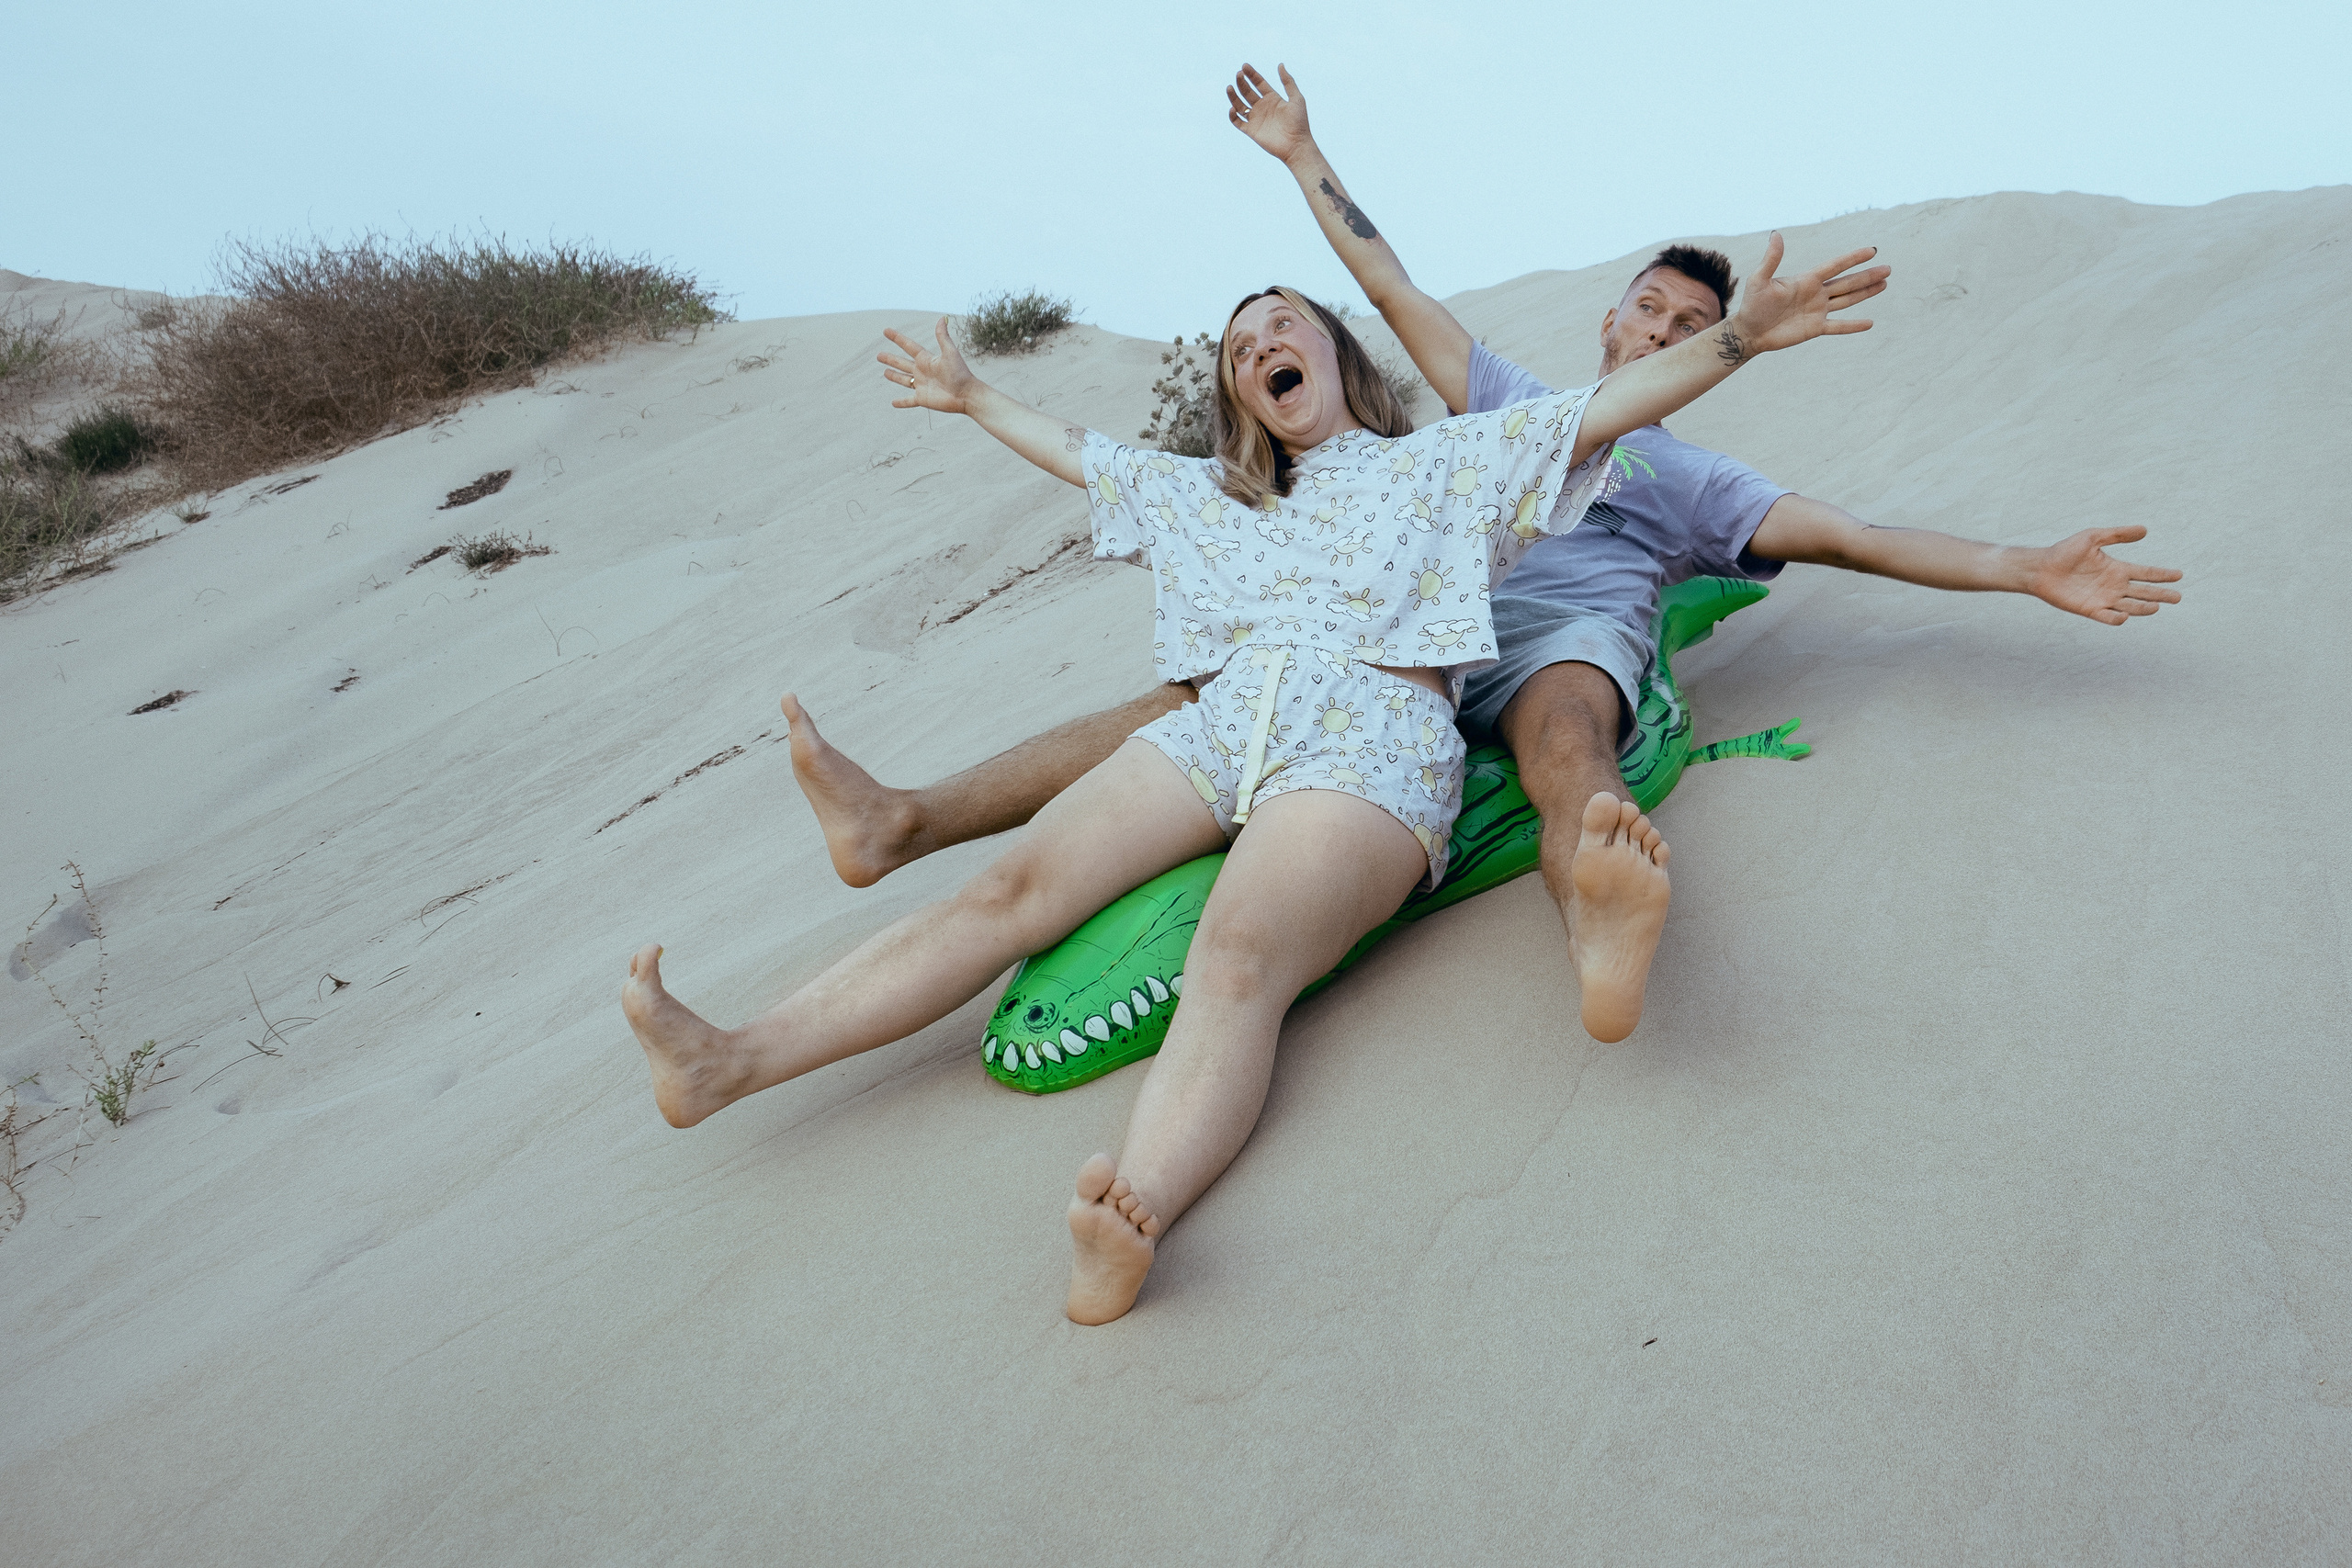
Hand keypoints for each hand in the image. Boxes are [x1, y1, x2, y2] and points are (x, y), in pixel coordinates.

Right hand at [879, 318, 978, 413]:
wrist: (966, 395)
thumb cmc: (960, 373)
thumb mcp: (950, 353)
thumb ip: (943, 337)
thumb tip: (942, 318)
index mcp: (927, 359)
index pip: (908, 346)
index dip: (897, 338)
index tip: (886, 331)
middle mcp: (922, 371)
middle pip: (902, 363)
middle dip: (891, 359)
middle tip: (879, 355)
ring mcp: (921, 385)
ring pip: (904, 380)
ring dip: (894, 377)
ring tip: (885, 373)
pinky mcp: (922, 399)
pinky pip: (909, 401)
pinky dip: (901, 402)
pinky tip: (893, 403)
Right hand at [1227, 63, 1313, 163]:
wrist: (1296, 144)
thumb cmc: (1299, 122)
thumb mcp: (1296, 98)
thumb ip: (1288, 82)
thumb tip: (1280, 65)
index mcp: (1272, 98)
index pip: (1258, 83)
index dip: (1251, 74)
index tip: (1244, 66)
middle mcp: (1262, 107)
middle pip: (1247, 91)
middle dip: (1242, 82)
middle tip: (1238, 74)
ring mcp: (1256, 118)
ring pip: (1239, 105)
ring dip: (1233, 96)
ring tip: (1229, 87)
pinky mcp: (1251, 131)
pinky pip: (1238, 122)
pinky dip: (1233, 115)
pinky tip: (1233, 108)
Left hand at [1723, 234, 1890, 357]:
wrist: (1749, 331)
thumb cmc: (1752, 304)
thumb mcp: (1759, 280)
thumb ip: (1771, 259)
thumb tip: (1777, 234)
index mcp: (1806, 280)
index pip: (1835, 266)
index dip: (1853, 258)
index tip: (1872, 250)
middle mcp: (1816, 294)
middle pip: (1847, 283)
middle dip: (1867, 276)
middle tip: (1888, 268)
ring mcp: (1818, 311)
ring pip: (1847, 300)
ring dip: (1866, 293)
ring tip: (1884, 284)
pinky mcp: (1815, 328)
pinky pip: (1838, 327)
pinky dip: (1853, 326)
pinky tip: (1869, 323)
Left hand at [2027, 525, 2183, 624]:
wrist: (2041, 568)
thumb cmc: (2064, 551)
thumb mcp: (2092, 537)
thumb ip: (2117, 534)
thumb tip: (2144, 530)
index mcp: (2117, 569)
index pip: (2145, 574)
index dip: (2162, 575)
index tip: (2179, 575)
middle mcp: (2113, 585)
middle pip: (2143, 592)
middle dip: (2161, 595)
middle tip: (2177, 597)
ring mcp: (2103, 599)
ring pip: (2130, 606)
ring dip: (2144, 608)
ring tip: (2156, 606)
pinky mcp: (2090, 609)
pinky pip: (2108, 617)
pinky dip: (2117, 618)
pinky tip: (2125, 615)